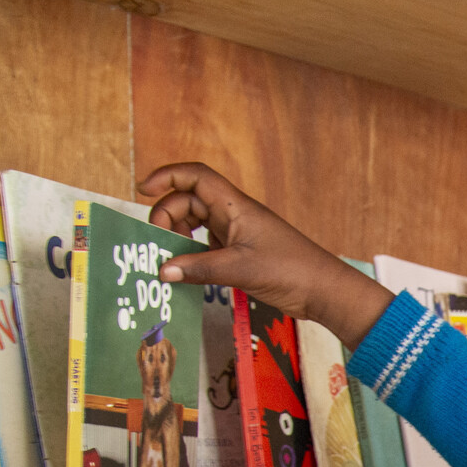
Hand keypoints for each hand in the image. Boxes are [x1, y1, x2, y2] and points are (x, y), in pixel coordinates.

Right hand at [138, 162, 392, 347]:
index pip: (195, 176)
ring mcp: (237, 234)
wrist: (324, 290)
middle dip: (167, 216)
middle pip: (188, 201)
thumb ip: (199, 269)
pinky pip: (207, 248)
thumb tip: (162, 270)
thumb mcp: (240, 269)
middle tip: (157, 244)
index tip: (142, 190)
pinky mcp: (241, 253)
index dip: (167, 176)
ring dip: (178, 237)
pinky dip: (192, 256)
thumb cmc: (290, 271)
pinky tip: (183, 272)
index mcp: (235, 206)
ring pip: (196, 225)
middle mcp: (234, 215)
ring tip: (166, 258)